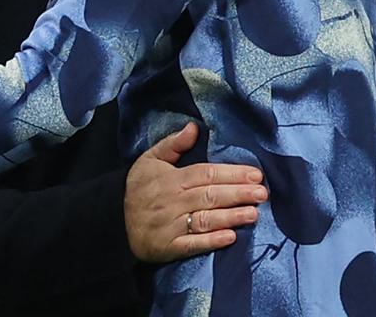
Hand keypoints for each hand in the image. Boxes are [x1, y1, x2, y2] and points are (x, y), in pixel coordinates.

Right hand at [124, 121, 266, 262]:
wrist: (113, 221)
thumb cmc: (137, 188)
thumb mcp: (149, 160)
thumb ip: (173, 144)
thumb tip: (194, 127)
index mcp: (171, 178)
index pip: (206, 174)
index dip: (232, 174)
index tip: (255, 174)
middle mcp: (173, 201)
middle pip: (210, 196)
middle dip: (238, 194)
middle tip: (262, 193)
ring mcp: (171, 225)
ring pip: (205, 219)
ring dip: (231, 217)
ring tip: (254, 214)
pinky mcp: (169, 247)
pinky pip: (192, 244)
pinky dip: (211, 241)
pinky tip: (231, 238)